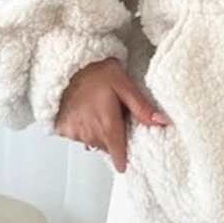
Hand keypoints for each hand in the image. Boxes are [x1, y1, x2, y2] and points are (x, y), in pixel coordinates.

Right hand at [54, 58, 169, 172]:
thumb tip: (162, 123)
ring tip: (97, 110)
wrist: (68, 64)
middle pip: (107, 147)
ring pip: (92, 141)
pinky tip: (83, 111)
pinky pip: (76, 135)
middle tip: (113, 116)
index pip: (119, 156)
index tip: (127, 158)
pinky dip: (81, 127)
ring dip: (97, 131)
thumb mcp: (124, 85)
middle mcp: (90, 133)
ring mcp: (74, 132)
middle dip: (113, 136)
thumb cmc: (96, 72)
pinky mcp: (62, 128)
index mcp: (108, 126)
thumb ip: (141, 108)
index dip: (124, 158)